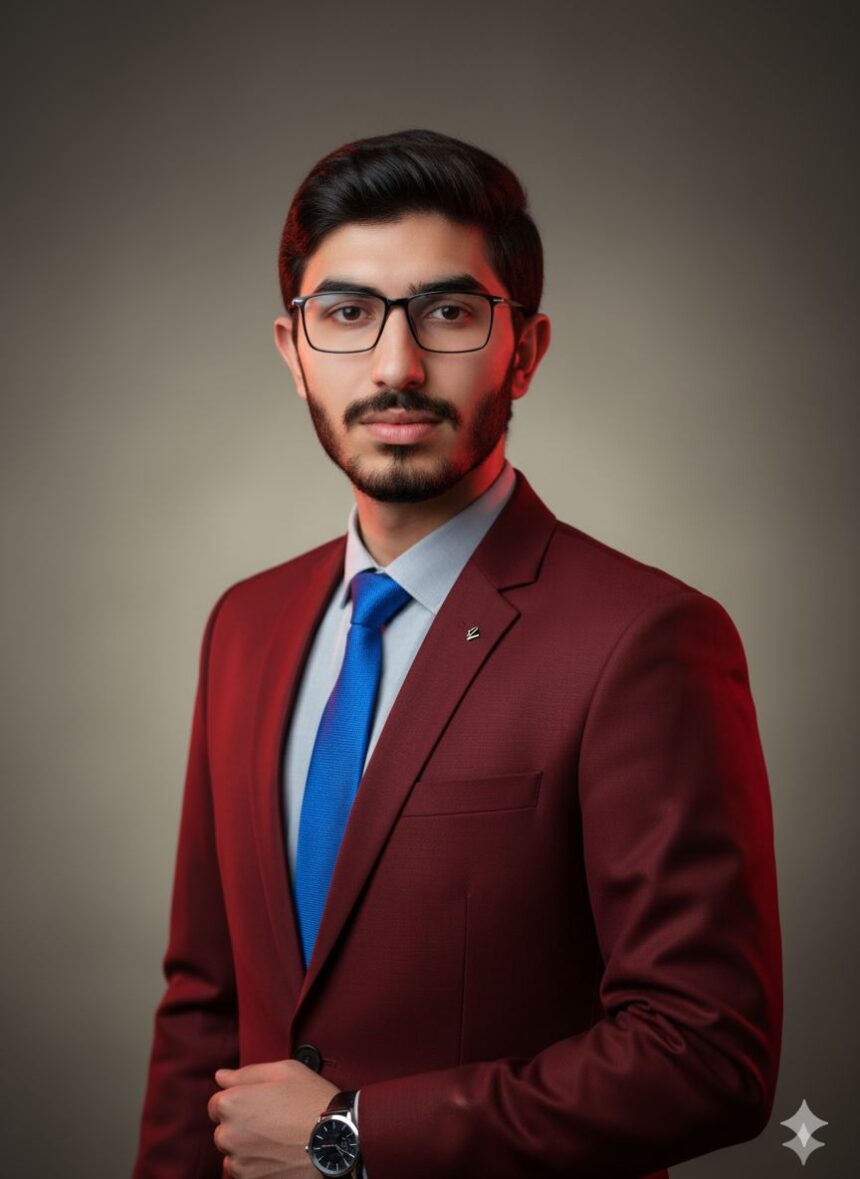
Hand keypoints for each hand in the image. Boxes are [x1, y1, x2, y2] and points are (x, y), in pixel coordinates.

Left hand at [208, 1057, 338, 1177]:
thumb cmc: (311, 1100)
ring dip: (249, 1148)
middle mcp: (228, 1135)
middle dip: (242, 1125)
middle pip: (224, 1130)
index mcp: (232, 1104)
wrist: (336, 1140)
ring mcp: (239, 1163)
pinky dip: (257, 1166)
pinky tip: (279, 1156)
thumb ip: (247, 1073)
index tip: (259, 1103)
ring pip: (234, 1154)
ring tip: (278, 1141)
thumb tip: (221, 1076)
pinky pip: (245, 1174)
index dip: (239, 1101)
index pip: (217, 1104)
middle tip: (273, 1121)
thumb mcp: (284, 1071)